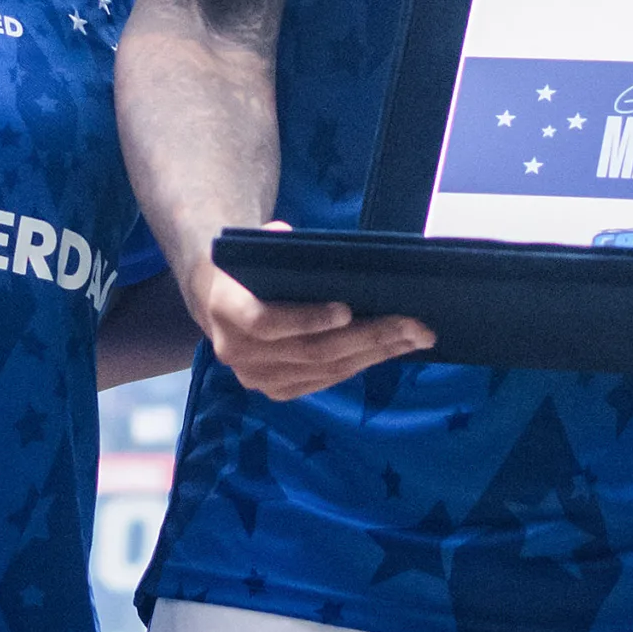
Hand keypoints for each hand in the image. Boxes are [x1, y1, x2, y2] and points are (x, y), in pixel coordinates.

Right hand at [187, 223, 431, 402]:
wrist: (217, 296)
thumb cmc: (248, 263)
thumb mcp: (253, 244)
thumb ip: (273, 242)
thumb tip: (300, 241)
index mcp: (225, 309)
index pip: (266, 322)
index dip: (307, 319)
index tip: (347, 309)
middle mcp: (236, 351)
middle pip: (311, 351)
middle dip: (368, 337)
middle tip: (414, 325)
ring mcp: (256, 377)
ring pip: (324, 370)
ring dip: (376, 354)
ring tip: (415, 337)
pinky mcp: (276, 390)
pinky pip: (324, 381)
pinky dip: (360, 364)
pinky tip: (391, 350)